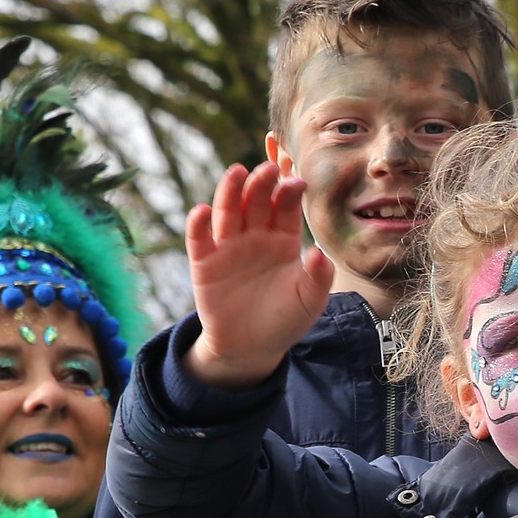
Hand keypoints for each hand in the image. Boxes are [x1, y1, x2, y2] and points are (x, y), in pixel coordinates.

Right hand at [183, 161, 335, 390]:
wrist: (251, 348)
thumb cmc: (285, 321)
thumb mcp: (309, 302)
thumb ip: (319, 278)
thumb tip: (319, 253)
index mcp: (284, 240)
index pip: (285, 208)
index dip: (289, 193)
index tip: (297, 182)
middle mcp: (255, 236)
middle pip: (256, 201)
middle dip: (261, 184)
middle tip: (267, 169)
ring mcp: (228, 246)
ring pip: (227, 211)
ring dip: (230, 191)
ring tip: (236, 172)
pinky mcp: (204, 262)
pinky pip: (199, 239)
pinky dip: (198, 224)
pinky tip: (201, 211)